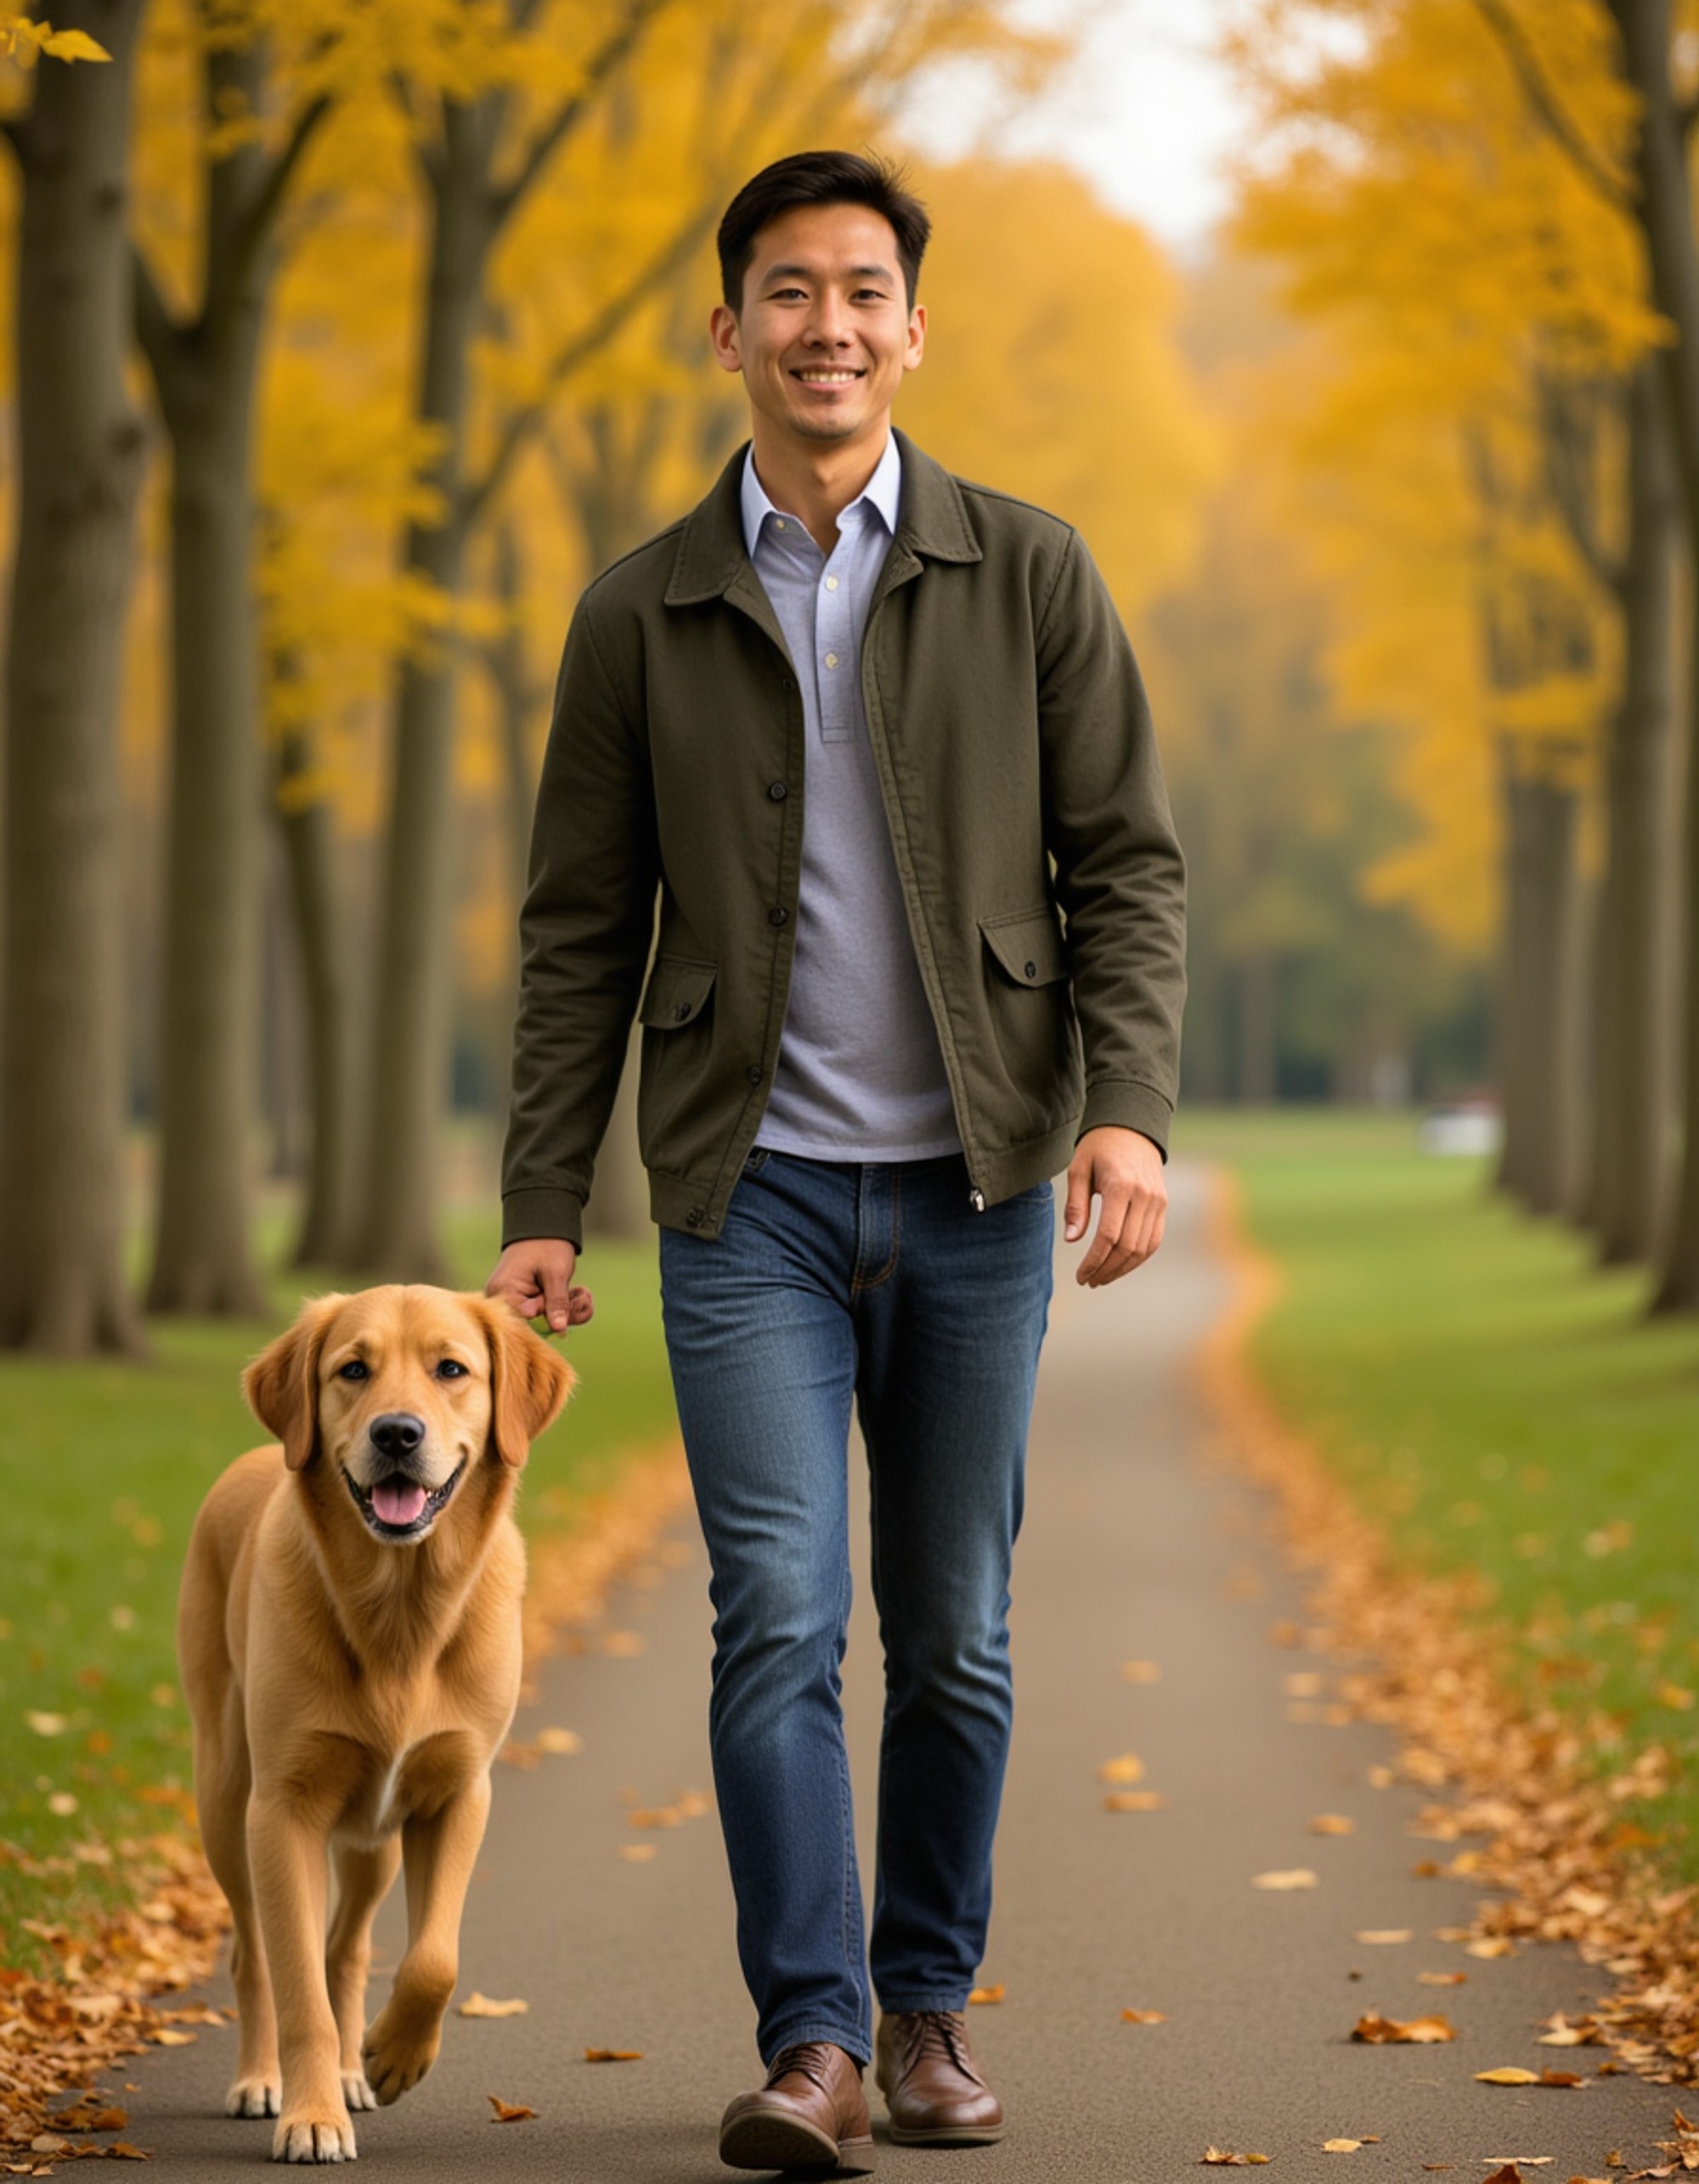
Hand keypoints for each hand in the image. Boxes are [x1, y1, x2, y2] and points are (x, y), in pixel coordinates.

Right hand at [485, 1239, 593, 1332]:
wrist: (545, 1226)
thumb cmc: (547, 1245)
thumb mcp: (556, 1274)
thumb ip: (557, 1302)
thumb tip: (559, 1330)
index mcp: (503, 1293)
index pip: (526, 1322)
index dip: (548, 1315)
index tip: (564, 1298)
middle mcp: (503, 1301)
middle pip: (536, 1325)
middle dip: (564, 1313)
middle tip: (581, 1295)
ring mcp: (515, 1303)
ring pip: (546, 1321)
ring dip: (569, 1309)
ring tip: (582, 1293)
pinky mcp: (528, 1302)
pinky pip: (548, 1313)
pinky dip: (566, 1306)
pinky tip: (578, 1293)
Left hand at [1063, 1126, 1166, 1287]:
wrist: (1131, 1127)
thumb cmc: (1099, 1148)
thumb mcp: (1079, 1170)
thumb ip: (1075, 1206)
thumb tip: (1072, 1240)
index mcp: (1121, 1186)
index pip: (1109, 1236)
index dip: (1094, 1261)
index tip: (1081, 1275)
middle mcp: (1144, 1196)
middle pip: (1127, 1247)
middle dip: (1107, 1270)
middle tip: (1089, 1281)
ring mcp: (1158, 1201)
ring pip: (1143, 1248)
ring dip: (1123, 1268)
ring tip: (1102, 1277)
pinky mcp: (1163, 1205)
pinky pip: (1154, 1240)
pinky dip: (1138, 1257)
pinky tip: (1120, 1264)